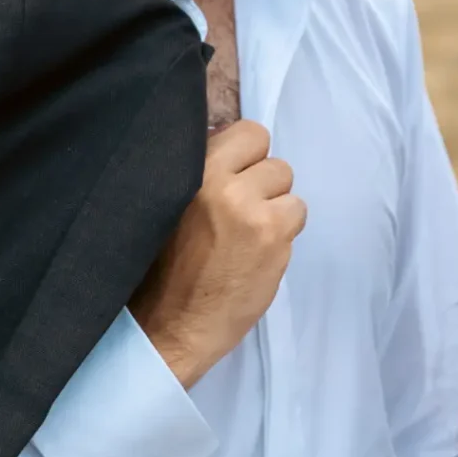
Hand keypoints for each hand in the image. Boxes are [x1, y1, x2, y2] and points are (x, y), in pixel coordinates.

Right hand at [131, 119, 304, 385]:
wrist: (169, 325)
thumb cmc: (161, 269)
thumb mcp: (166, 204)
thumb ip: (199, 172)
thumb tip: (228, 142)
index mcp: (189, 169)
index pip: (247, 131)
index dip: (245, 156)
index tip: (234, 179)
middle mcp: (219, 181)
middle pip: (271, 156)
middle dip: (261, 181)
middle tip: (240, 213)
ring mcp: (250, 208)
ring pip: (286, 184)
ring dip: (274, 207)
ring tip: (248, 236)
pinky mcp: (273, 235)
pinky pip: (296, 214)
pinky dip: (283, 232)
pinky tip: (258, 253)